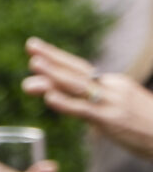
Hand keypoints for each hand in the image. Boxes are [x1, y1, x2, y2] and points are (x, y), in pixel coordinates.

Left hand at [24, 37, 152, 160]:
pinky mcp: (110, 119)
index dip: (57, 57)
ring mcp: (111, 102)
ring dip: (53, 76)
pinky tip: (49, 98)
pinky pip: (83, 110)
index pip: (79, 67)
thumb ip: (93, 105)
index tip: (36, 48)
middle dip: (51, 59)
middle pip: (76, 70)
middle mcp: (111, 87)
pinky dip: (65, 103)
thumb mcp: (117, 108)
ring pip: (77, 86)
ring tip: (33, 67)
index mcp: (111, 83)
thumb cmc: (142, 125)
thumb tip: (70, 104)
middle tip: (31, 46)